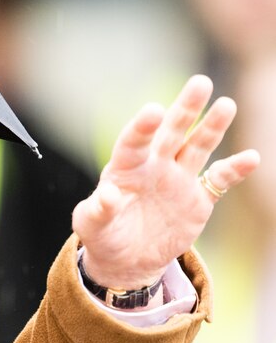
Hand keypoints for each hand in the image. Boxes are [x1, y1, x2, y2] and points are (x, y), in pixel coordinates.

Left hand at [72, 75, 259, 289]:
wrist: (127, 260)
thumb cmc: (103, 235)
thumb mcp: (91, 225)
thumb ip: (97, 210)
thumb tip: (108, 194)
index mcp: (125, 169)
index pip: (133, 143)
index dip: (143, 128)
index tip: (153, 110)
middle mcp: (154, 167)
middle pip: (171, 132)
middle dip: (185, 109)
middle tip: (200, 82)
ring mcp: (178, 180)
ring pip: (197, 147)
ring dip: (212, 127)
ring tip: (226, 105)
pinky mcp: (198, 199)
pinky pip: (219, 180)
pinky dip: (235, 169)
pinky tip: (252, 157)